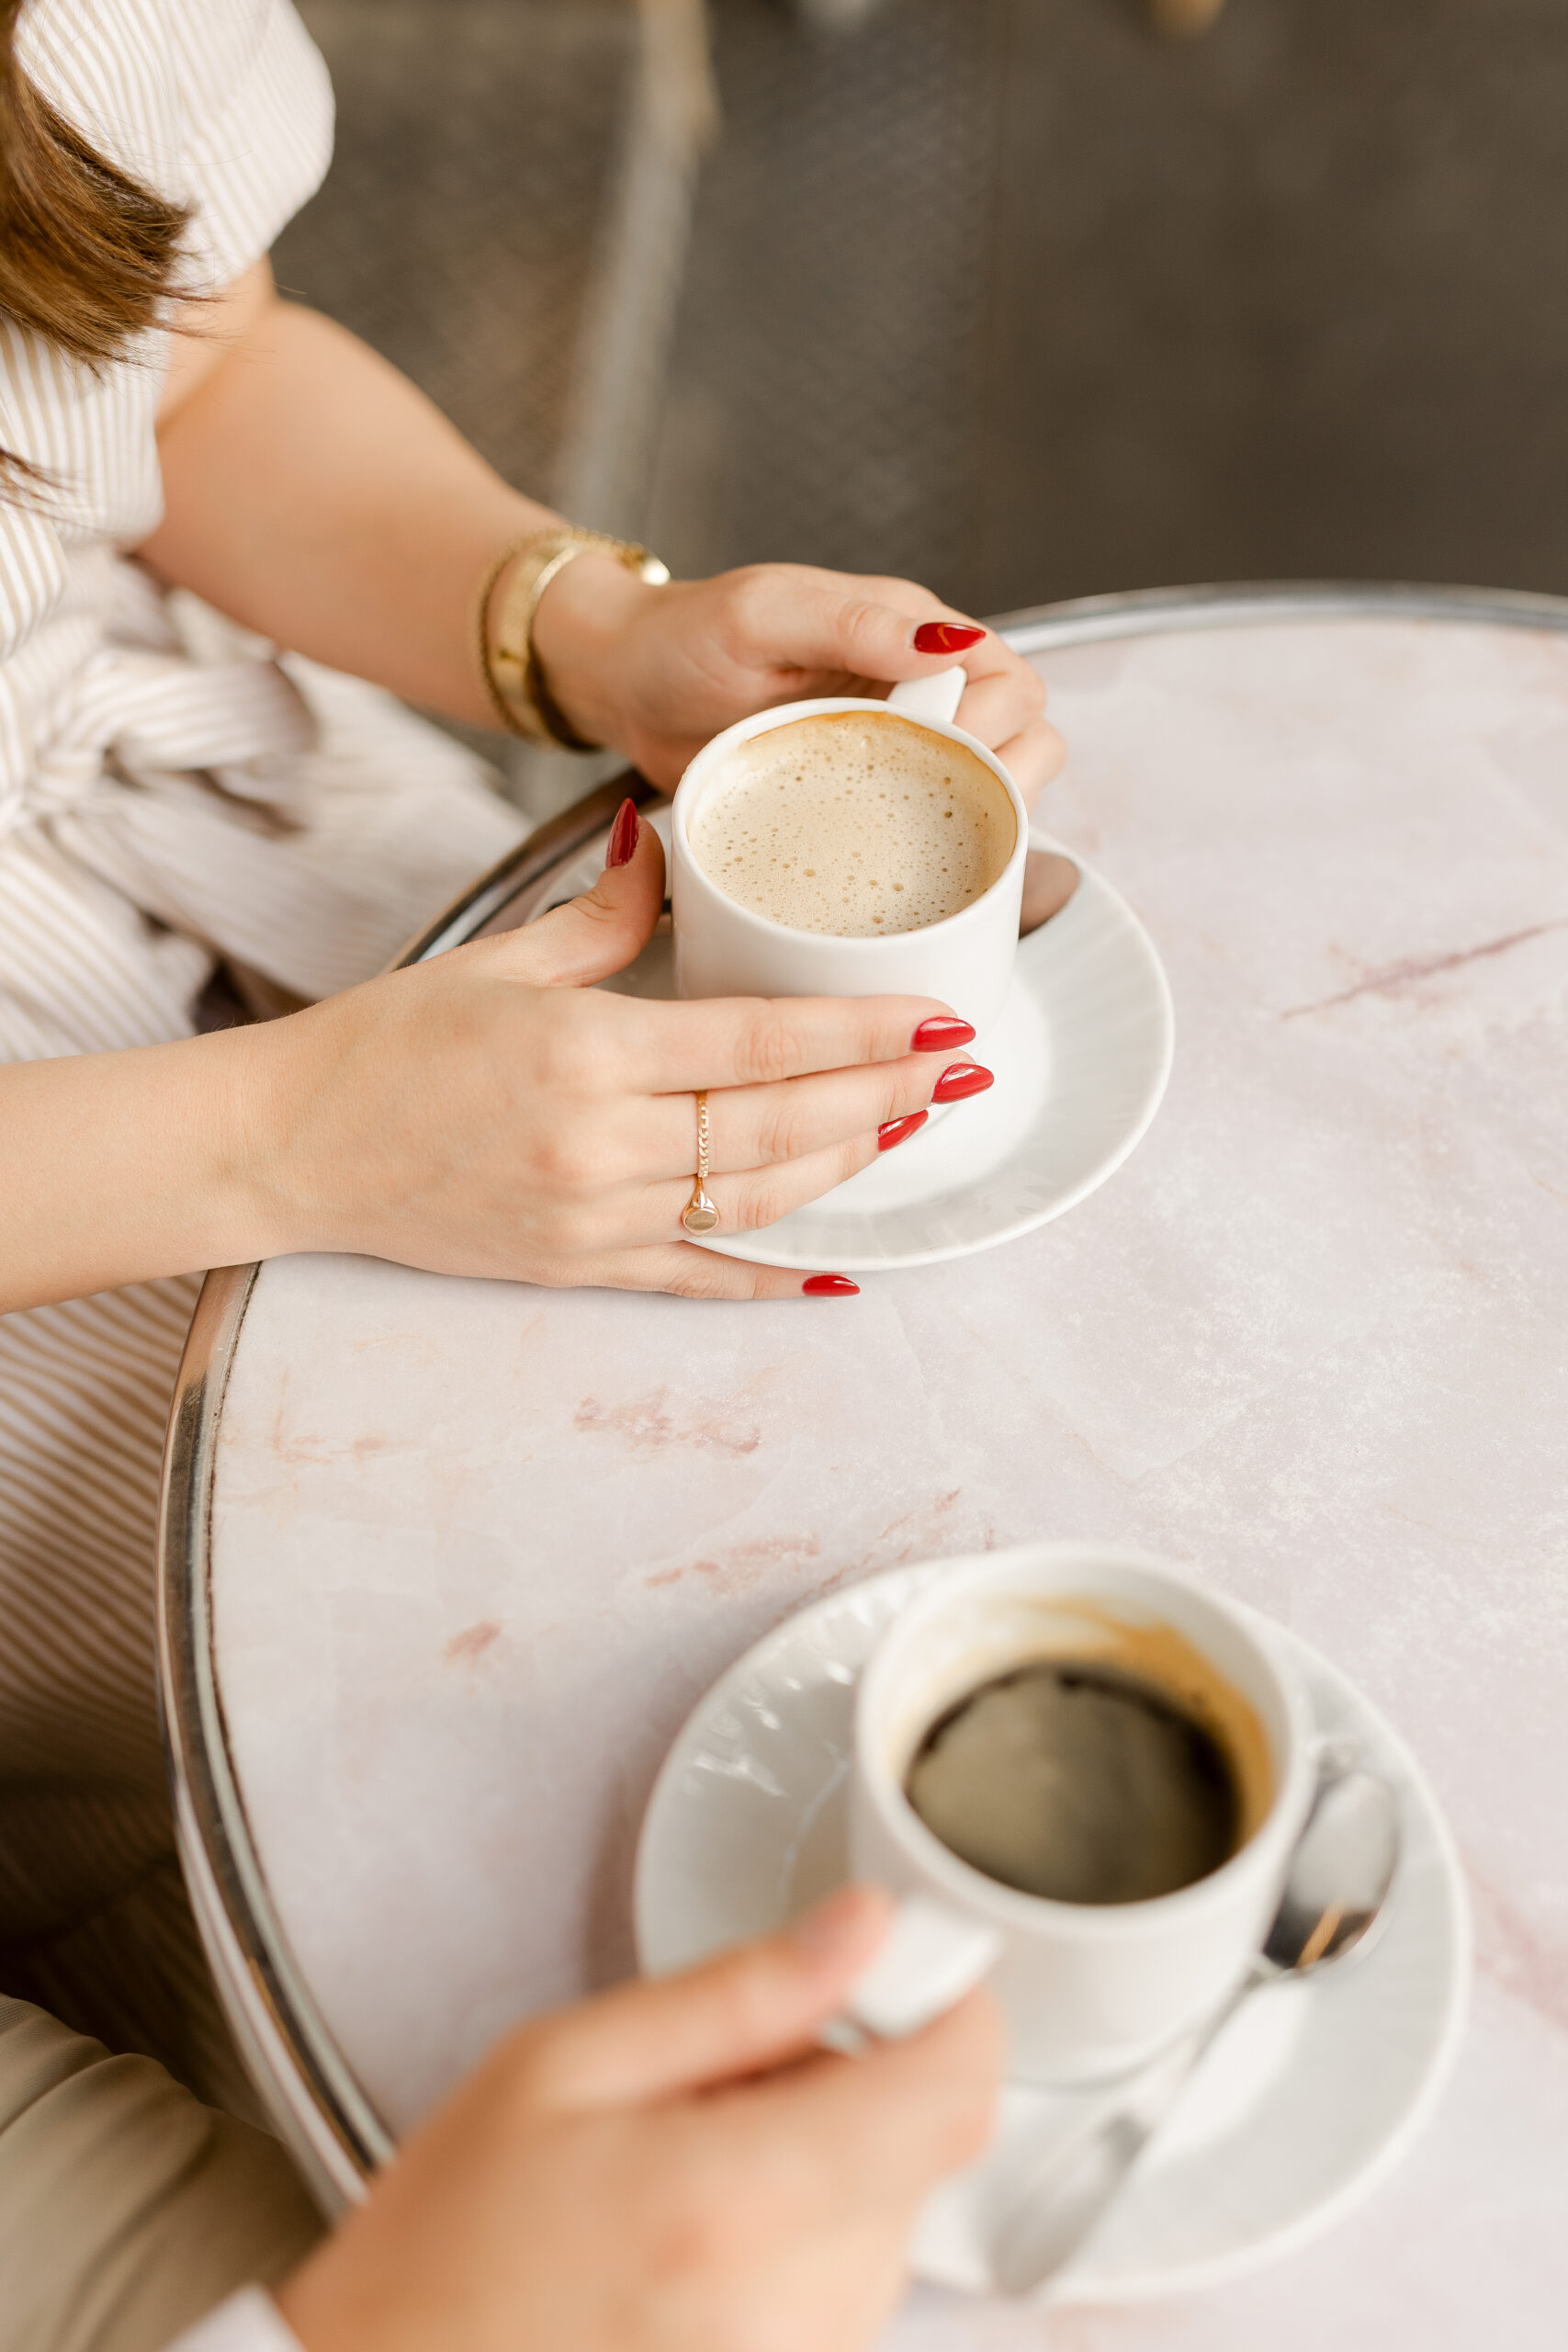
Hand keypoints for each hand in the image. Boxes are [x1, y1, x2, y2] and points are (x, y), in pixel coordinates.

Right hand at [243, 806, 987, 1298]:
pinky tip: (840, 1272)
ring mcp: (593, 1217)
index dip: (866, 1033)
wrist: (286, 1147)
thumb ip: (600, 918)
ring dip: (848, 1164)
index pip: (764, 1040)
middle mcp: (601, 1144)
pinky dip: (771, 1277)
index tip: (938, 1016)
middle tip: (961, 1069)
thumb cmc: (381, 1045)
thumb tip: (666, 846)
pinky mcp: (577, 1267)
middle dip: (888, 1095)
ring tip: (912, 1124)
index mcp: (587, 1052)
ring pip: (758, 1198)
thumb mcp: (496, 961)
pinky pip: (697, 1279)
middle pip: (784, 1123)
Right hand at [275, 1886, 1000, 2351]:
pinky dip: (800, 2237)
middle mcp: (795, 2304)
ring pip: (891, 2217)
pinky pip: (847, 2289)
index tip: (911, 1970)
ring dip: (826, 2164)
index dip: (955, 2010)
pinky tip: (696, 2232)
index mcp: (741, 2200)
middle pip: (925, 2149)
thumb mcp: (565, 2066)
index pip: (954, 2094)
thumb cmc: (447, 2246)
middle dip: (858, 2082)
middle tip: (731, 2071)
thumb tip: (862, 1927)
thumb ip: (737, 1992)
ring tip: (691, 2160)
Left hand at [532, 556, 1064, 804]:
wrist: (624, 689)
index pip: (1008, 675)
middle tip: (941, 801)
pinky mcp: (864, 800)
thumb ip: (853, 623)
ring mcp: (894, 750)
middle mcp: (916, 689)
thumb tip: (945, 642)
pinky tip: (905, 864)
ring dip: (981, 816)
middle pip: (1023, 736)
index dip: (996, 720)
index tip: (941, 745)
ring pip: (989, 789)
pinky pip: (929, 828)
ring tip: (927, 835)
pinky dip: (937, 850)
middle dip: (1007, 775)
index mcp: (909, 631)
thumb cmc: (683, 638)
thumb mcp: (764, 614)